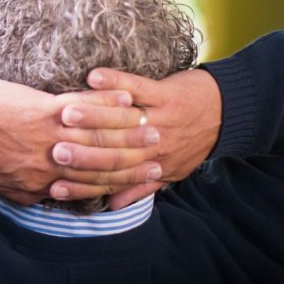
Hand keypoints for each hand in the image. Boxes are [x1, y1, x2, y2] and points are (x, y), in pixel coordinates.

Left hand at [0, 76, 162, 205]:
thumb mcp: (4, 185)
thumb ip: (32, 191)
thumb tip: (52, 196)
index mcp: (42, 183)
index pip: (91, 186)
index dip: (121, 182)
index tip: (144, 176)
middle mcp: (51, 164)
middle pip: (103, 164)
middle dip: (135, 158)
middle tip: (160, 150)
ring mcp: (49, 137)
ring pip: (99, 137)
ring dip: (129, 130)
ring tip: (151, 123)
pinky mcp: (43, 110)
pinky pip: (84, 109)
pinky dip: (107, 103)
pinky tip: (126, 97)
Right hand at [49, 67, 221, 209]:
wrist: (230, 113)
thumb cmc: (195, 143)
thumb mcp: (171, 172)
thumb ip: (139, 188)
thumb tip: (110, 206)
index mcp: (151, 166)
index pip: (111, 179)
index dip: (81, 184)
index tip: (53, 184)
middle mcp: (154, 147)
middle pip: (113, 151)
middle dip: (81, 152)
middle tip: (53, 151)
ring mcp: (160, 119)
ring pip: (122, 121)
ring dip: (93, 116)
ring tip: (65, 114)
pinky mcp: (166, 94)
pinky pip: (138, 87)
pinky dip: (116, 81)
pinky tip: (93, 77)